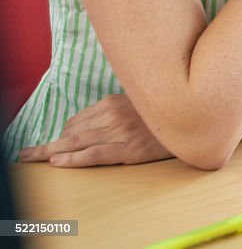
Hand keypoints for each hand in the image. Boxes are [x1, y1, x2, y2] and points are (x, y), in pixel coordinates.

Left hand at [18, 94, 172, 166]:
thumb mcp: (137, 104)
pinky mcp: (128, 149)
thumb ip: (116, 110)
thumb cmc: (164, 114)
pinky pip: (94, 155)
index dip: (61, 135)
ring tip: (33, 159)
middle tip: (25, 154)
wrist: (193, 119)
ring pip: (77, 143)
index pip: (77, 120)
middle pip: (71, 132)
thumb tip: (92, 123)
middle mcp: (114, 114)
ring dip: (52, 152)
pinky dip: (72, 159)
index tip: (48, 144)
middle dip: (46, 144)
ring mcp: (120, 131)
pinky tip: (57, 162)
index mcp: (114, 102)